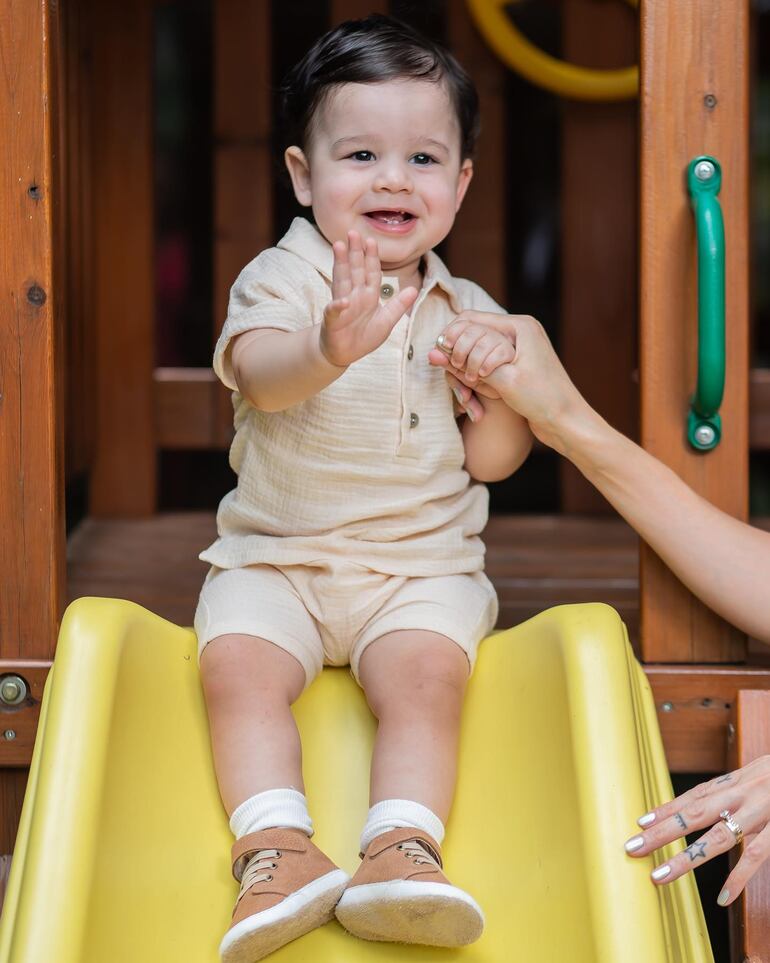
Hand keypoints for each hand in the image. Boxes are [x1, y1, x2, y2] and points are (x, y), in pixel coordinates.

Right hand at [320, 230, 417, 366]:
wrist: (344, 353)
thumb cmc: (364, 336)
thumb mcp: (387, 321)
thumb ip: (398, 306)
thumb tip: (414, 289)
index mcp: (368, 295)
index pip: (371, 272)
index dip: (371, 257)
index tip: (371, 240)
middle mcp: (354, 296)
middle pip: (355, 270)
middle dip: (355, 251)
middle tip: (353, 232)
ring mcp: (342, 306)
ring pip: (342, 281)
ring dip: (341, 264)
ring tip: (339, 246)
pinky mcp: (333, 321)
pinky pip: (335, 312)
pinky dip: (338, 306)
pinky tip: (343, 300)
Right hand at [431, 311, 587, 451]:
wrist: (568, 422)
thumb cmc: (543, 399)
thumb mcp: (503, 380)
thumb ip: (466, 364)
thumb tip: (432, 354)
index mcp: (519, 325)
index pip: (469, 320)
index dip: (452, 341)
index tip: (449, 366)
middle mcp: (517, 332)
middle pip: (470, 336)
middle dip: (460, 362)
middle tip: (464, 386)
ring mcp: (515, 349)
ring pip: (474, 355)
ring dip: (467, 378)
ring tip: (469, 399)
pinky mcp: (513, 365)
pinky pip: (484, 367)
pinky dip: (477, 384)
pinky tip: (477, 407)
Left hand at [623, 756, 769, 904]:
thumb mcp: (761, 773)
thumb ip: (739, 788)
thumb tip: (714, 800)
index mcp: (738, 781)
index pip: (694, 795)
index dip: (667, 808)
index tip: (640, 822)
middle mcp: (743, 794)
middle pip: (694, 813)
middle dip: (661, 831)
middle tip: (632, 846)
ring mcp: (760, 813)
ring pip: (718, 838)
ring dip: (686, 859)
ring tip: (660, 876)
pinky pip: (756, 856)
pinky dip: (739, 879)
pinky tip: (723, 898)